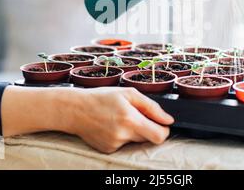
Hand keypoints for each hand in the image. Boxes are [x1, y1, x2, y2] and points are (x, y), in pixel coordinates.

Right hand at [59, 87, 173, 153]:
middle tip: (135, 116)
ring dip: (134, 131)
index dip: (163, 129)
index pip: (159, 136)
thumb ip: (151, 107)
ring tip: (119, 119)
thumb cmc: (101, 97)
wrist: (75, 109)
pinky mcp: (108, 150)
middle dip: (148, 128)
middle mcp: (123, 135)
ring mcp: (115, 145)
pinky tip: (111, 126)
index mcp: (130, 119)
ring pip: (136, 141)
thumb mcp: (128, 93)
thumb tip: (168, 119)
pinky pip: (124, 144)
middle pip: (149, 138)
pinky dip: (122, 136)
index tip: (159, 122)